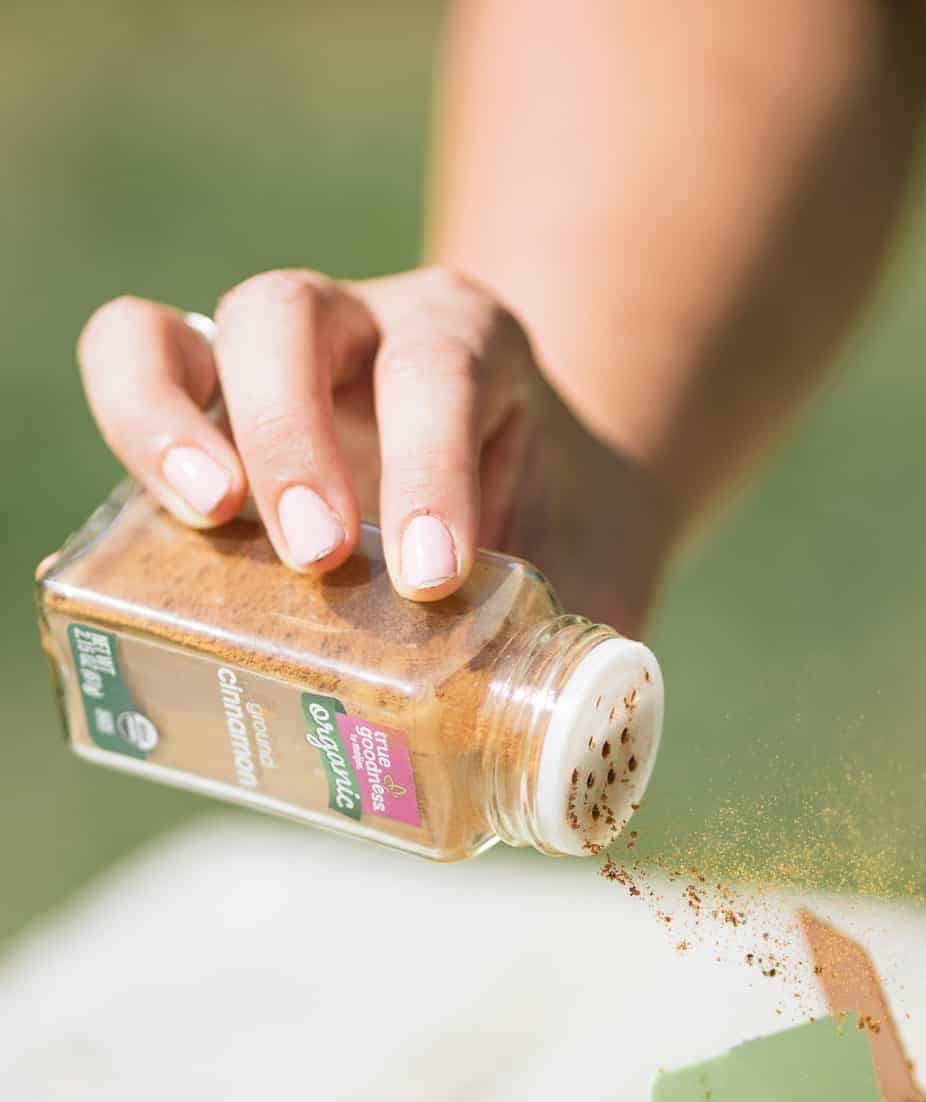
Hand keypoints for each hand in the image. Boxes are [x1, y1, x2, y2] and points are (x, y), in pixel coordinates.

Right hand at [75, 268, 669, 634]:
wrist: (549, 486)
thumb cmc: (566, 538)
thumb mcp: (596, 577)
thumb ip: (588, 653)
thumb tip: (569, 771)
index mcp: (473, 347)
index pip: (439, 368)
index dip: (427, 468)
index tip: (430, 579)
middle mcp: (370, 327)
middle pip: (297, 314)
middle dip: (293, 438)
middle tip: (315, 560)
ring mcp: (287, 354)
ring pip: (213, 325)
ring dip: (186, 419)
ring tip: (211, 523)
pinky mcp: (219, 397)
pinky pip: (140, 351)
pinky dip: (137, 412)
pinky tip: (163, 514)